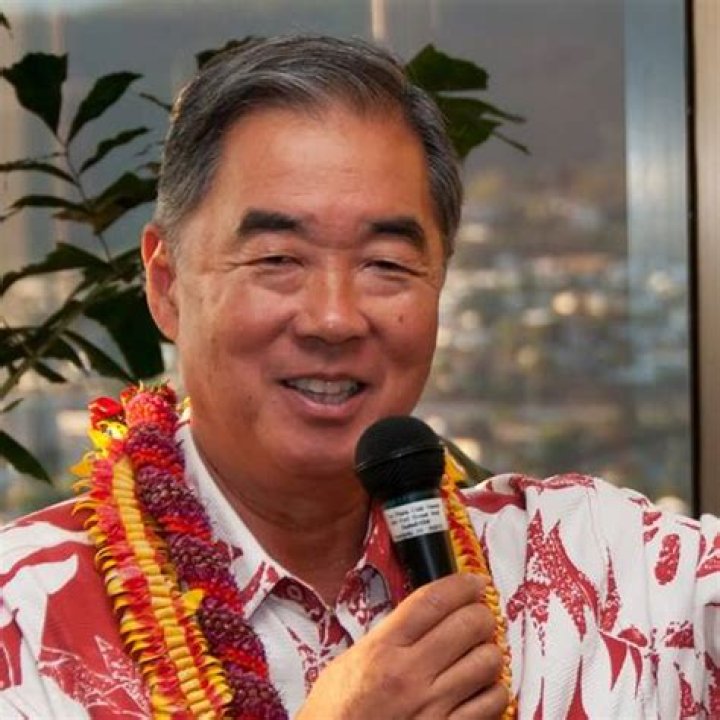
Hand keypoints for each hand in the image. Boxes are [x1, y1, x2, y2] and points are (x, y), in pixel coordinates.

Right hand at [296, 573, 509, 718]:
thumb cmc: (337, 712)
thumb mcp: (353, 661)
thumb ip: (390, 636)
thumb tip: (426, 617)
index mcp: (382, 650)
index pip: (432, 601)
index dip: (460, 585)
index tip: (474, 581)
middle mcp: (410, 675)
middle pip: (467, 624)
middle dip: (481, 614)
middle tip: (480, 615)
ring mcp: (433, 708)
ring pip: (487, 661)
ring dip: (489, 651)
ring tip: (480, 652)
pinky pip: (493, 703)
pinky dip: (494, 690)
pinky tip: (482, 688)